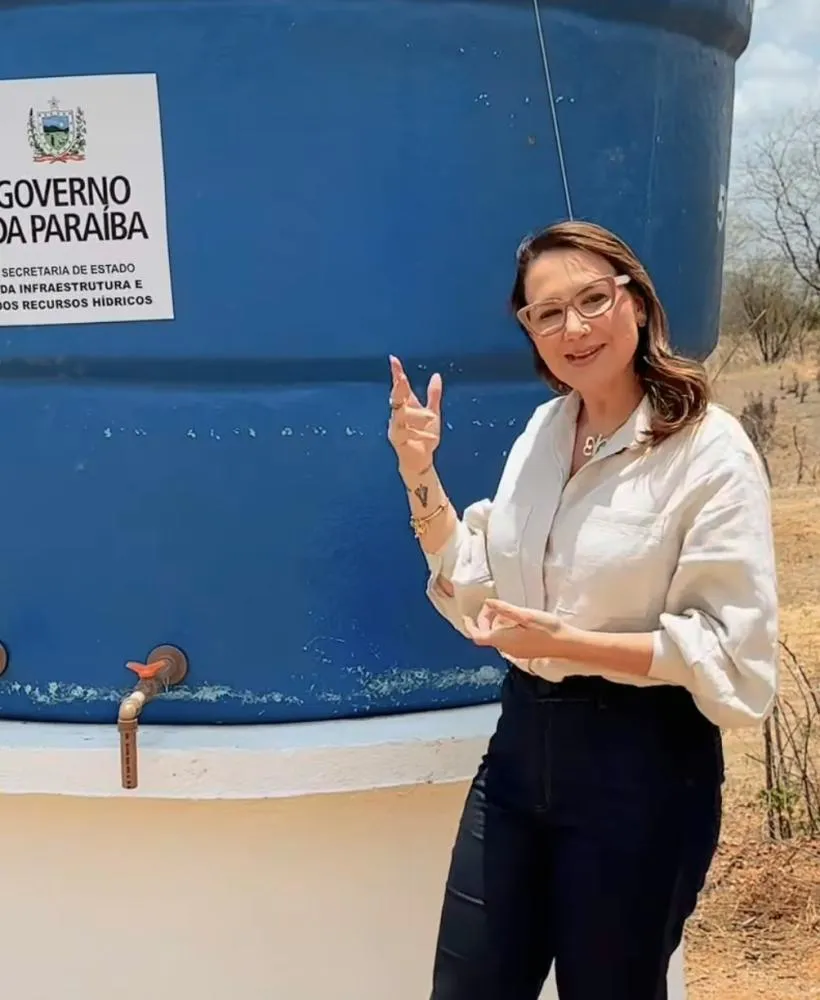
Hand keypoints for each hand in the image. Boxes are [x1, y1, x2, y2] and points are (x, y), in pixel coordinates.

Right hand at [387, 355, 442, 476]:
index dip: (397, 374)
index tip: (393, 359)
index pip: (401, 387)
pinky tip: (424, 434)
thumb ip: (434, 396)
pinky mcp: (398, 440)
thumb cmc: (425, 438)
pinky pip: (404, 432)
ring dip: (419, 417)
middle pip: (397, 398)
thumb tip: (436, 375)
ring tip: (432, 422)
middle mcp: (397, 415)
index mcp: (406, 407)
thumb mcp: (434, 414)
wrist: (422, 461)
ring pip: (403, 415)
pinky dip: (415, 432)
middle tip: (400, 377)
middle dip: (398, 388)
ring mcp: (396, 427)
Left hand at [463, 600, 574, 660]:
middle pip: (486, 636)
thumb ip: (505, 609)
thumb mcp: (525, 615)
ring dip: (494, 625)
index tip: (466, 615)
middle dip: (484, 621)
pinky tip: (515, 622)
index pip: (477, 636)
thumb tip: (488, 603)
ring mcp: (515, 652)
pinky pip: (506, 641)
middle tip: (492, 606)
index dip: (470, 625)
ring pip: (496, 639)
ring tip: (503, 611)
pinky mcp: (524, 652)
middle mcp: (506, 649)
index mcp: (503, 639)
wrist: (567, 645)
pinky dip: (504, 630)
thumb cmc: (547, 629)